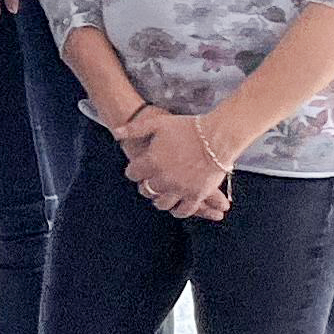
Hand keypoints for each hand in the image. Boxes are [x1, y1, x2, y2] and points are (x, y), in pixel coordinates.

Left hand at [117, 106, 231, 219]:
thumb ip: (134, 129)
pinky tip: (176, 206)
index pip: (133, 174)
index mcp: (151, 162)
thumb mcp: (158, 123)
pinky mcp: (196, 196)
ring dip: (160, 199)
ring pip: (162, 203)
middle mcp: (163, 179)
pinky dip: (178, 210)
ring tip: (162, 194)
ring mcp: (180, 189)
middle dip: (146, 186)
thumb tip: (115, 133)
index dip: (134, 171)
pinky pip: (183, 210)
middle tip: (149, 182)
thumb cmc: (188, 127)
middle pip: (146, 190)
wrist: (218, 136)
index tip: (138, 169)